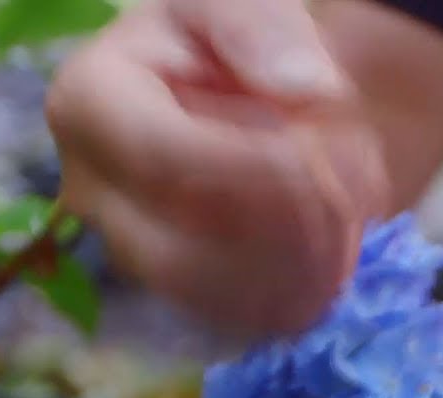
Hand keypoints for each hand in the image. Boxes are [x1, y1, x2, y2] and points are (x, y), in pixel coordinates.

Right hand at [46, 0, 389, 336]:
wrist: (252, 96)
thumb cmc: (234, 44)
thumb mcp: (238, 2)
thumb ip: (261, 28)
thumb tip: (302, 88)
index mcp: (90, 104)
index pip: (164, 159)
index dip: (256, 169)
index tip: (323, 155)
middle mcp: (94, 193)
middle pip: (182, 252)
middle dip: (284, 233)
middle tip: (351, 197)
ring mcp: (133, 253)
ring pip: (216, 298)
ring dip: (302, 269)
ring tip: (352, 218)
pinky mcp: (183, 293)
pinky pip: (242, 320)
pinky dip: (305, 295)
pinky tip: (340, 254)